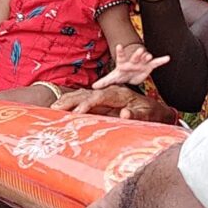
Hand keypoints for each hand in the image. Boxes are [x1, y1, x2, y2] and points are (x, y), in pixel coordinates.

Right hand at [53, 83, 179, 123]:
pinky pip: (83, 102)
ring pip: (82, 95)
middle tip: (56, 109)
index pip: (100, 97)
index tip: (78, 114)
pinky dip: (70, 104)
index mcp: (119, 94)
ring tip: (53, 109)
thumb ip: (137, 114)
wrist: (154, 110)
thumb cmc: (151, 113)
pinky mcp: (101, 103)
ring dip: (67, 101)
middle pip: (86, 93)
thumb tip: (124, 113)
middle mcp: (109, 92)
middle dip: (71, 100)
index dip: (88, 104)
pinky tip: (60, 110)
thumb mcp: (147, 115)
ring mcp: (104, 97)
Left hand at [95, 46, 168, 89]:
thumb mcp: (113, 78)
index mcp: (123, 63)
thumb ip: (104, 82)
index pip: (120, 56)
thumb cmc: (121, 74)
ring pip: (145, 58)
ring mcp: (141, 62)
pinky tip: (167, 58)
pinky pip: (156, 63)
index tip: (119, 46)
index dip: (120, 51)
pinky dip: (161, 60)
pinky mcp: (149, 66)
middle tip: (140, 50)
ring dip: (147, 56)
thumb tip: (94, 87)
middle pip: (134, 56)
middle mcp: (132, 60)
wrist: (131, 73)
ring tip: (149, 56)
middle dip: (137, 54)